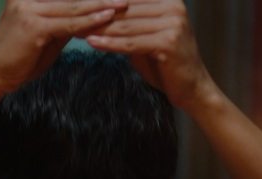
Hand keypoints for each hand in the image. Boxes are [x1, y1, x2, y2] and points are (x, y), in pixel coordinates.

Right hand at [0, 0, 127, 94]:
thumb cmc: (20, 57)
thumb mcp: (46, 33)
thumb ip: (65, 19)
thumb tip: (93, 11)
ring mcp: (27, 9)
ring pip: (73, 6)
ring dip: (101, 4)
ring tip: (123, 2)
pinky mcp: (33, 26)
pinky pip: (69, 23)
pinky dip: (90, 20)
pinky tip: (108, 16)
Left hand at [85, 0, 218, 111]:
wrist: (190, 87)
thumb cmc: (162, 63)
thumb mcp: (143, 37)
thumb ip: (127, 24)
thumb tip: (97, 13)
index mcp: (168, 1)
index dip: (103, 4)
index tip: (78, 8)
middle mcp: (173, 7)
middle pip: (125, 11)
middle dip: (97, 17)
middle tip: (71, 20)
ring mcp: (173, 23)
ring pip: (126, 26)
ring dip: (98, 29)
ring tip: (75, 31)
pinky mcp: (169, 42)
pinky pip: (131, 43)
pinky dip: (110, 43)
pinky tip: (91, 43)